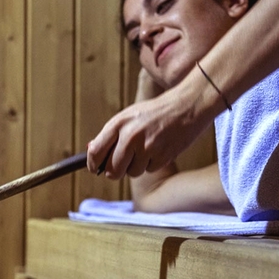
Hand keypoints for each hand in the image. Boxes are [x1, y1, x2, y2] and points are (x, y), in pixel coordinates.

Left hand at [87, 72, 218, 178]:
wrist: (187, 105)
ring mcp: (147, 147)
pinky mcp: (162, 156)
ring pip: (131, 173)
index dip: (93, 164)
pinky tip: (158, 149)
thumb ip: (110, 135)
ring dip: (136, 166)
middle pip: (113, 170)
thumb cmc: (155, 112)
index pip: (96, 152)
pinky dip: (152, 164)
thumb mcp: (129, 116)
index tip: (95, 169)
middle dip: (115, 171)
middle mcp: (130, 136)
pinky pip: (149, 170)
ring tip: (146, 149)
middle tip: (121, 166)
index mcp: (118, 124)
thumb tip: (91, 153)